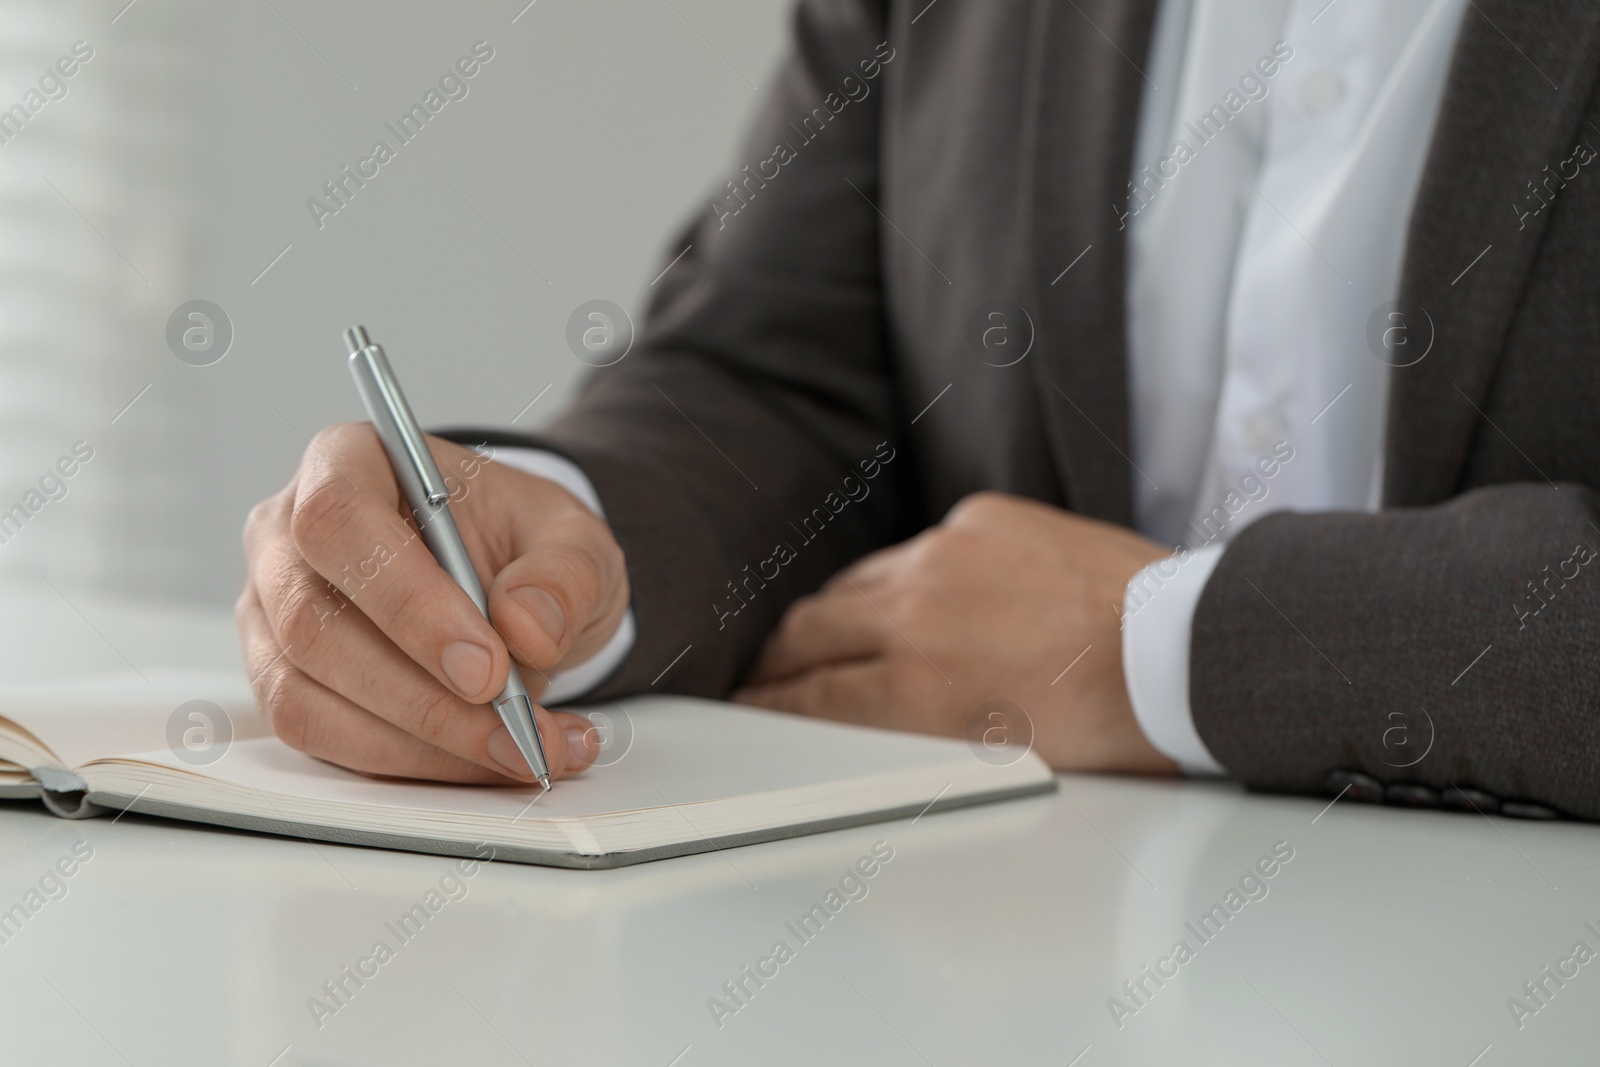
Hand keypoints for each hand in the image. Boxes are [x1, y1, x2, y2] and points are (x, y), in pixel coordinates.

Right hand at [236, 423, 630, 783]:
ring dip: (422, 742)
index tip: (488, 667)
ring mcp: (274, 614)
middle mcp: (288, 536)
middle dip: (424, 696)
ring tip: (526, 751)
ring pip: (308, 696)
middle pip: (313, 624)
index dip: (407, 602)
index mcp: (347, 463)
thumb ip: (563, 573)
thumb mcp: (573, 538)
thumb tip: (528, 627)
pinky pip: (324, 739)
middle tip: (517, 728)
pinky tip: (490, 760)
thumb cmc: (521, 543)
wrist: (512, 583)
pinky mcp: (286, 682)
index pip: (339, 521)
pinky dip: (412, 763)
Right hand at [733, 492, 1177, 773]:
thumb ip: (906, 735)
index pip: (804, 697)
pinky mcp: (980, 517)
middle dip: (778, 659)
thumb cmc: (1103, 722)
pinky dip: (910, 575)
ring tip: (836, 635)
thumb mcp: (991, 759)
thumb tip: (856, 726)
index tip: (748, 706)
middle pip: (806, 632)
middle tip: (769, 674)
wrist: (1181, 649)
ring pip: (855, 582)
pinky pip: (917, 547)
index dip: (766, 705)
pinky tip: (928, 597)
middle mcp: (914, 614)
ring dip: (836, 613)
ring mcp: (945, 554)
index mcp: (912, 689)